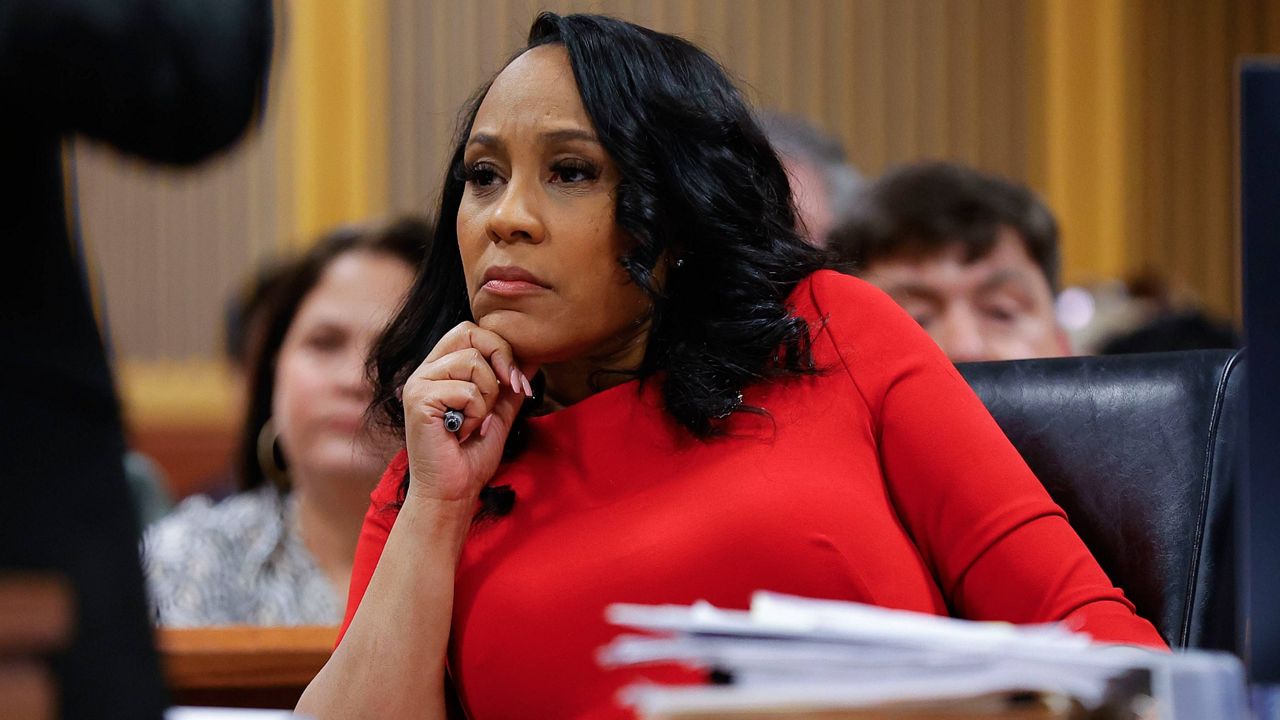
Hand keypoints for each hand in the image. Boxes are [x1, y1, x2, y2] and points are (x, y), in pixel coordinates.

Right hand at [400, 322, 534, 506]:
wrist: (453, 492)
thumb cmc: (471, 456)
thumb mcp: (499, 412)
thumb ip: (510, 384)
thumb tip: (533, 355)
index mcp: (440, 369)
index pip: (471, 330)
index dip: (501, 348)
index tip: (517, 382)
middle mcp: (425, 371)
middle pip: (469, 332)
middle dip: (499, 359)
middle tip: (506, 392)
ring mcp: (418, 384)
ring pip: (472, 363)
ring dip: (486, 397)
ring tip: (474, 422)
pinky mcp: (418, 400)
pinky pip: (465, 390)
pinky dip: (476, 414)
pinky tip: (463, 432)